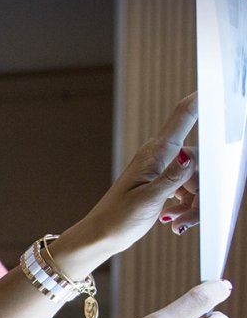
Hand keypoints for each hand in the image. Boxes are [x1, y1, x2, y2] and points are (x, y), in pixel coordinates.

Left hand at [75, 93, 197, 257]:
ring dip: (194, 205)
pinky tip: (173, 222)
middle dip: (202, 192)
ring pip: (197, 180)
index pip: (182, 118)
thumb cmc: (119, 218)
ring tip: (176, 224)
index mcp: (155, 154)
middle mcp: (160, 157)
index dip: (200, 100)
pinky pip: (189, 189)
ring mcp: (162, 170)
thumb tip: (189, 157)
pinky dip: (187, 207)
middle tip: (184, 221)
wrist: (102, 234)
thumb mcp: (148, 200)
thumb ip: (171, 178)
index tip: (215, 83)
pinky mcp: (164, 183)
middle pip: (201, 161)